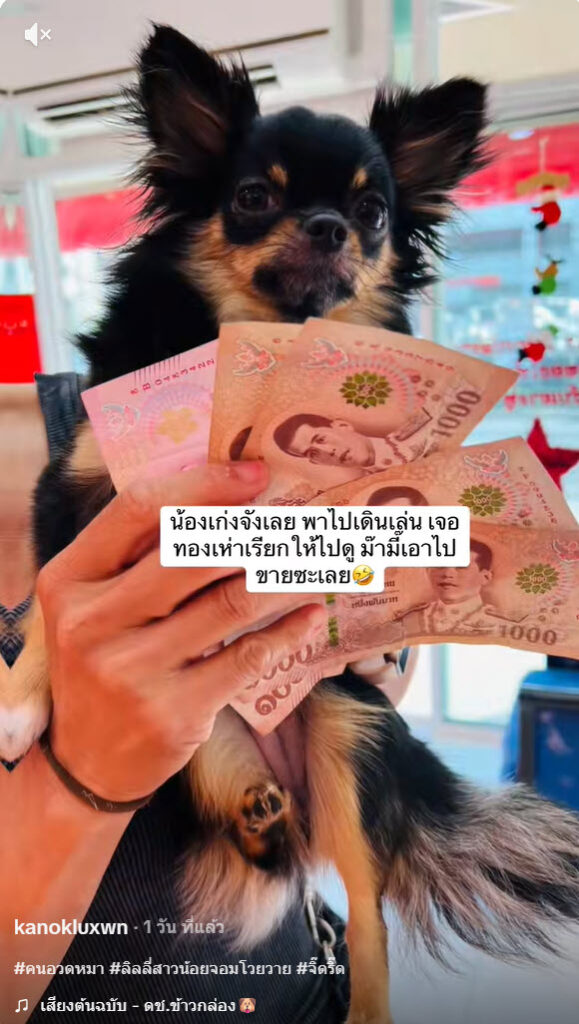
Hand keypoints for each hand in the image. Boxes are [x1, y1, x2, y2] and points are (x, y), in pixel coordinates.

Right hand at [37, 462, 325, 801]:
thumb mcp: (95, 604)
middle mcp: (92, 622)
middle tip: (308, 519)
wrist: (86, 763)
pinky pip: (249, 656)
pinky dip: (290, 631)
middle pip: (193, 551)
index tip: (256, 474)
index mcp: (69, 580)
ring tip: (321, 559)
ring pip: (232, 601)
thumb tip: (231, 498)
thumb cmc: (103, 661)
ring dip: (288, 574)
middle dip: (261, 529)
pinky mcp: (175, 712)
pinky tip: (312, 615)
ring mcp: (132, 670)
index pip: (137, 509)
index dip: (203, 484)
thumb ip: (140, 555)